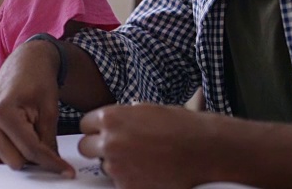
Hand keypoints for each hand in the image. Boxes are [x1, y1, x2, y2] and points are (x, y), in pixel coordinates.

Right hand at [0, 41, 73, 177]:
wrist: (26, 59)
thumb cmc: (38, 76)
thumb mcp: (50, 108)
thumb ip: (50, 139)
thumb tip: (54, 163)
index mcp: (3, 112)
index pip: (30, 150)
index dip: (51, 162)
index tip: (66, 170)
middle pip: (17, 160)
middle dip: (37, 158)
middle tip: (54, 148)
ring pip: (9, 157)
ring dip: (27, 152)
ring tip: (38, 129)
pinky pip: (4, 148)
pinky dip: (19, 146)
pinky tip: (30, 130)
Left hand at [79, 104, 217, 188]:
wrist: (206, 151)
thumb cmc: (182, 126)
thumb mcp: (149, 110)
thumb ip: (126, 115)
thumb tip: (116, 120)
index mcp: (112, 117)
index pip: (86, 124)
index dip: (96, 128)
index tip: (104, 132)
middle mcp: (110, 142)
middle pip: (86, 147)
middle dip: (98, 147)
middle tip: (118, 148)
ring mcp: (117, 167)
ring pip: (104, 166)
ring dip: (116, 164)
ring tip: (143, 159)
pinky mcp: (127, 187)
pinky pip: (119, 182)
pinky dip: (131, 179)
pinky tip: (150, 171)